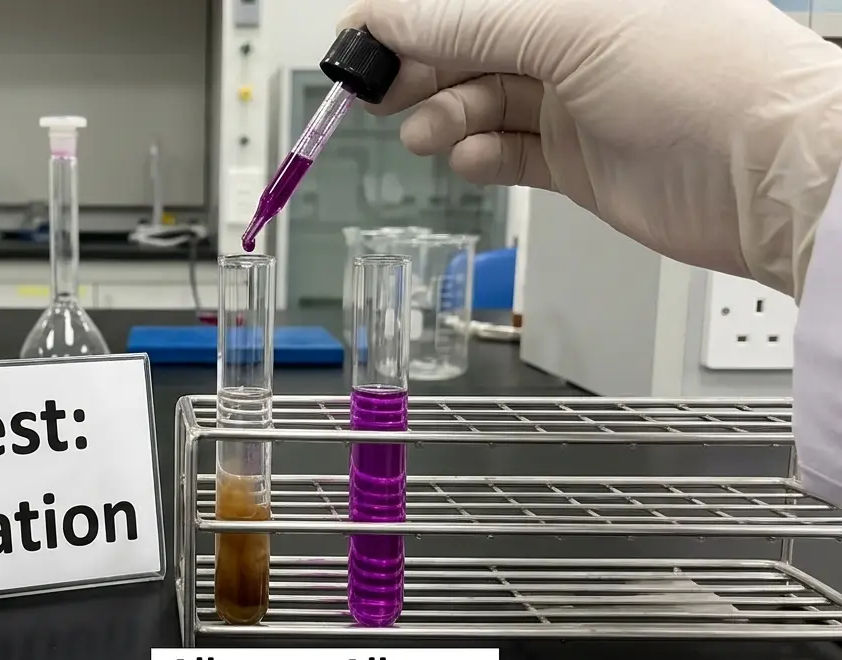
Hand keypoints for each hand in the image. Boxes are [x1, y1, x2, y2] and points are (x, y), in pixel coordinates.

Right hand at [340, 0, 841, 297]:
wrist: (767, 176)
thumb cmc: (705, 78)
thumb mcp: (570, 29)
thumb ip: (470, 24)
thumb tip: (389, 16)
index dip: (409, 12)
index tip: (359, 35)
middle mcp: (573, 36)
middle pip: (466, 44)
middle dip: (416, 65)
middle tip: (373, 90)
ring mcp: (574, 98)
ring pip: (478, 101)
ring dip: (442, 116)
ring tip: (427, 132)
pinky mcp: (575, 159)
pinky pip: (504, 152)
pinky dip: (479, 157)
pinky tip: (472, 159)